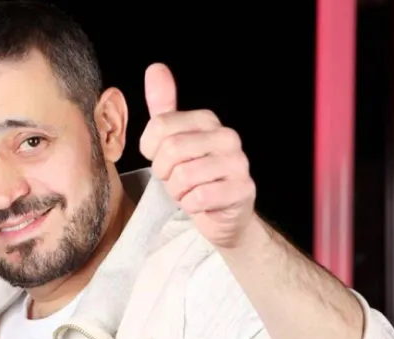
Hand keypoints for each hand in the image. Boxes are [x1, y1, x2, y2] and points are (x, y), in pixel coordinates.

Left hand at [139, 63, 256, 248]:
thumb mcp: (174, 139)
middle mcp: (227, 136)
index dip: (151, 151)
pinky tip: (202, 203)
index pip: (159, 126)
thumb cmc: (195, 176)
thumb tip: (156, 68)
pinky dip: (192, 206)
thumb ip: (163, 107)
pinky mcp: (243, 190)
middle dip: (165, 173)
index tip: (161, 159)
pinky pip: (199, 198)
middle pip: (171, 150)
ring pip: (184, 176)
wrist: (223, 214)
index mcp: (207, 120)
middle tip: (177, 179)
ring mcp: (238, 163)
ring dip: (178, 192)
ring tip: (190, 191)